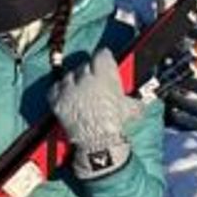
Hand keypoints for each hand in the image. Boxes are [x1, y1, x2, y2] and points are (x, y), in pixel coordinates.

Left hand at [49, 47, 140, 179]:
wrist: (98, 141)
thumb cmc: (115, 123)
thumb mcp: (129, 109)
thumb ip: (133, 102)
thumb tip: (141, 105)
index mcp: (105, 75)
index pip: (102, 55)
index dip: (104, 58)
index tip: (104, 61)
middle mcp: (86, 77)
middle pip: (85, 66)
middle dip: (89, 72)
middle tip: (94, 82)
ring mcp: (70, 87)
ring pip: (70, 76)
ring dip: (74, 81)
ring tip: (80, 91)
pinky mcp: (57, 99)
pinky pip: (55, 88)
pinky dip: (59, 91)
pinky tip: (66, 96)